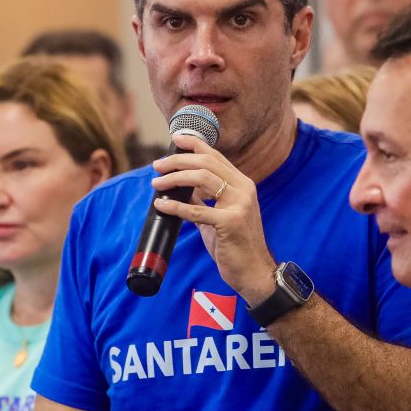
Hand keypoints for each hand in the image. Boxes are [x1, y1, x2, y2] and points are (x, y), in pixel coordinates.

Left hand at [151, 133, 277, 304]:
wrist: (254, 272)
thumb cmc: (235, 245)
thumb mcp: (218, 217)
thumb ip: (203, 200)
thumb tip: (181, 189)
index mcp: (242, 184)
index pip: (216, 156)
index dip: (194, 144)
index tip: (176, 139)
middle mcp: (243, 189)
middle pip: (206, 163)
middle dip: (178, 160)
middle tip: (157, 166)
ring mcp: (239, 205)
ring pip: (201, 178)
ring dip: (174, 178)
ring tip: (156, 183)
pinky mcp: (230, 223)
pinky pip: (196, 210)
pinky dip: (175, 207)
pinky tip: (161, 205)